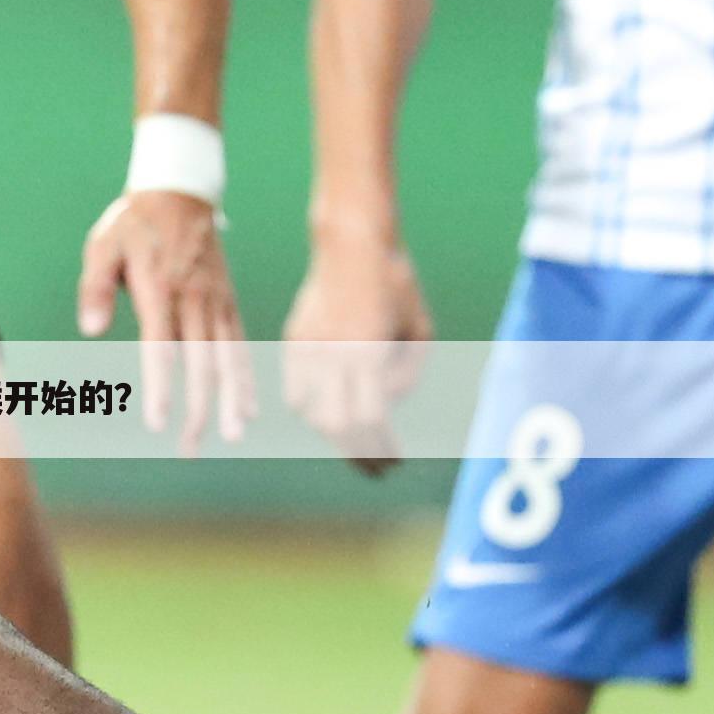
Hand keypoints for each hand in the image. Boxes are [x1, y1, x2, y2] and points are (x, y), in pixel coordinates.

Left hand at [76, 189, 250, 449]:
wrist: (180, 191)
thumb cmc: (133, 223)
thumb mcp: (103, 245)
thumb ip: (95, 287)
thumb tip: (90, 330)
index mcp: (160, 289)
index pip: (162, 348)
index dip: (162, 387)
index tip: (158, 423)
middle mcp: (194, 299)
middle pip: (200, 363)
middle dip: (199, 408)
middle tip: (191, 447)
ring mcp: (216, 301)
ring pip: (228, 358)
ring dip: (231, 399)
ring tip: (233, 436)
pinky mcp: (228, 301)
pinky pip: (241, 344)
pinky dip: (247, 377)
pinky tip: (248, 407)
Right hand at [281, 229, 431, 476]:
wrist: (351, 243)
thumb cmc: (396, 284)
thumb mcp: (420, 328)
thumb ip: (408, 374)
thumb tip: (386, 406)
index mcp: (367, 350)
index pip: (371, 418)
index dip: (382, 447)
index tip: (395, 462)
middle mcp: (334, 353)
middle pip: (339, 424)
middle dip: (359, 454)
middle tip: (377, 470)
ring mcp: (309, 347)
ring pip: (313, 413)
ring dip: (335, 435)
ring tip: (357, 445)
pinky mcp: (294, 340)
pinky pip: (295, 392)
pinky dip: (311, 410)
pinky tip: (330, 415)